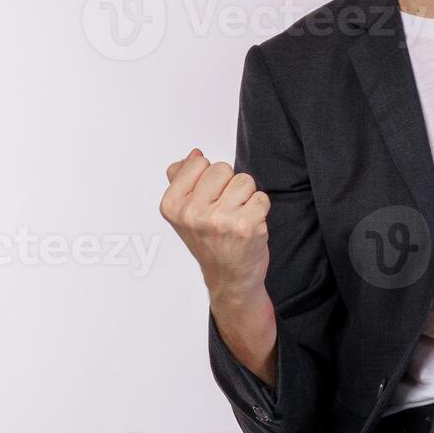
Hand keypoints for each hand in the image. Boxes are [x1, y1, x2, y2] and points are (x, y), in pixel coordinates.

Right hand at [160, 148, 271, 302]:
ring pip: (244, 180)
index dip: (208, 178)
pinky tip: (249, 225)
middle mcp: (192, 213)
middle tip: (224, 210)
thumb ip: (182, 178)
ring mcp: (219, 220)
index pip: (199, 162)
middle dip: (228, 185)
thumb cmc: (209, 241)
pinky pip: (262, 197)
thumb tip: (194, 154)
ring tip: (237, 217)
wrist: (229, 278)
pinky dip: (260, 209)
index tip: (206, 200)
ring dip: (246, 197)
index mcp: (172, 205)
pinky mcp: (246, 225)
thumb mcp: (184, 212)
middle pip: (222, 168)